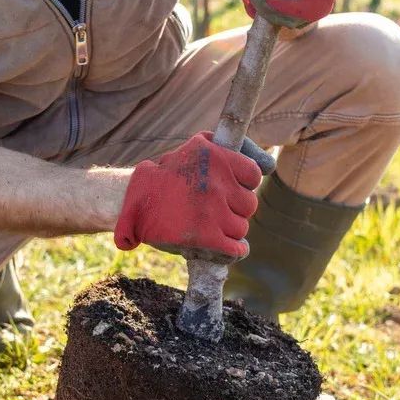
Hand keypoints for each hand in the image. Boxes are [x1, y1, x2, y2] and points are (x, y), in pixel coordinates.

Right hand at [114, 133, 276, 259]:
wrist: (129, 202)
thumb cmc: (163, 176)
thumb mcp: (194, 148)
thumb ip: (227, 150)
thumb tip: (269, 165)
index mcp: (215, 156)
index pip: (253, 175)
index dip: (243, 185)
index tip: (230, 189)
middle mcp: (216, 181)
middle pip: (248, 204)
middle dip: (235, 209)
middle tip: (216, 210)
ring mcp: (212, 210)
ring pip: (241, 227)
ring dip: (230, 230)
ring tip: (213, 228)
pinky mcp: (205, 236)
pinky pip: (235, 248)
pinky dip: (234, 252)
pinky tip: (229, 250)